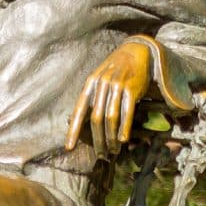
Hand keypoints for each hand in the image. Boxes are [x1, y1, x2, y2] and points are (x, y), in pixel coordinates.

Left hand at [67, 39, 154, 157]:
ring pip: (111, 117)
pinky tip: (123, 140)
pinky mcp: (132, 89)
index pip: (79, 110)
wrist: (136, 51)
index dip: (74, 130)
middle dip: (97, 139)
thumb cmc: (115, 69)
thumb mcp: (99, 78)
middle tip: (99, 154)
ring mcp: (117, 86)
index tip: (69, 147)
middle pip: (96, 118)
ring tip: (112, 150)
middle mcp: (102, 84)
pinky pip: (127, 112)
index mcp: (90, 83)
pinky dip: (124, 128)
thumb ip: (92, 97)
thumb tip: (82, 122)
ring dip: (111, 137)